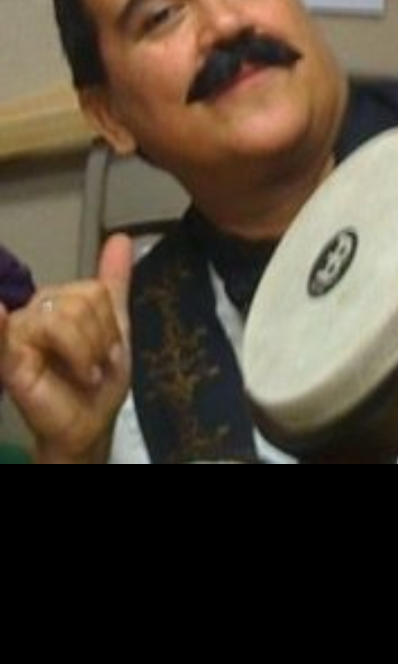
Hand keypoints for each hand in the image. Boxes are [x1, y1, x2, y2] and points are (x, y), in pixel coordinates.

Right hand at [0, 235, 132, 463]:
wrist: (88, 425)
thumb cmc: (95, 380)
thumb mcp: (112, 328)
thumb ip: (113, 283)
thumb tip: (121, 238)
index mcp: (56, 301)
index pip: (94, 291)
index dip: (108, 325)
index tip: (106, 352)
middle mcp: (33, 310)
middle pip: (81, 303)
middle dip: (99, 341)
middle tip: (94, 368)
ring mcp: (17, 332)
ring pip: (63, 319)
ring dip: (86, 355)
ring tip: (83, 374)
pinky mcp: (9, 358)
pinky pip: (7, 333)